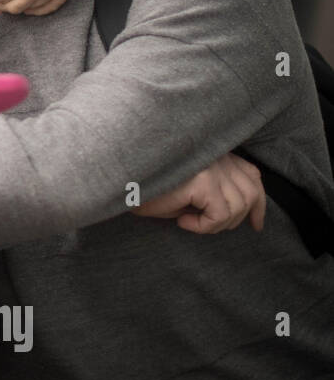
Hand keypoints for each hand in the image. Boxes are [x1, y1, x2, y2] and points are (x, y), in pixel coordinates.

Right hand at [131, 152, 265, 233]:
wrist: (120, 182)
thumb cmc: (144, 188)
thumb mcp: (184, 191)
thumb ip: (211, 194)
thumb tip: (235, 214)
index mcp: (215, 153)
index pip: (252, 176)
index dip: (259, 204)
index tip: (256, 225)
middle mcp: (218, 156)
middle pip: (252, 193)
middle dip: (238, 219)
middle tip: (209, 226)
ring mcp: (213, 166)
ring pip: (238, 207)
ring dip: (216, 224)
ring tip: (190, 222)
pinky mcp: (204, 180)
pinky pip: (219, 215)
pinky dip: (204, 227)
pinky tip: (182, 222)